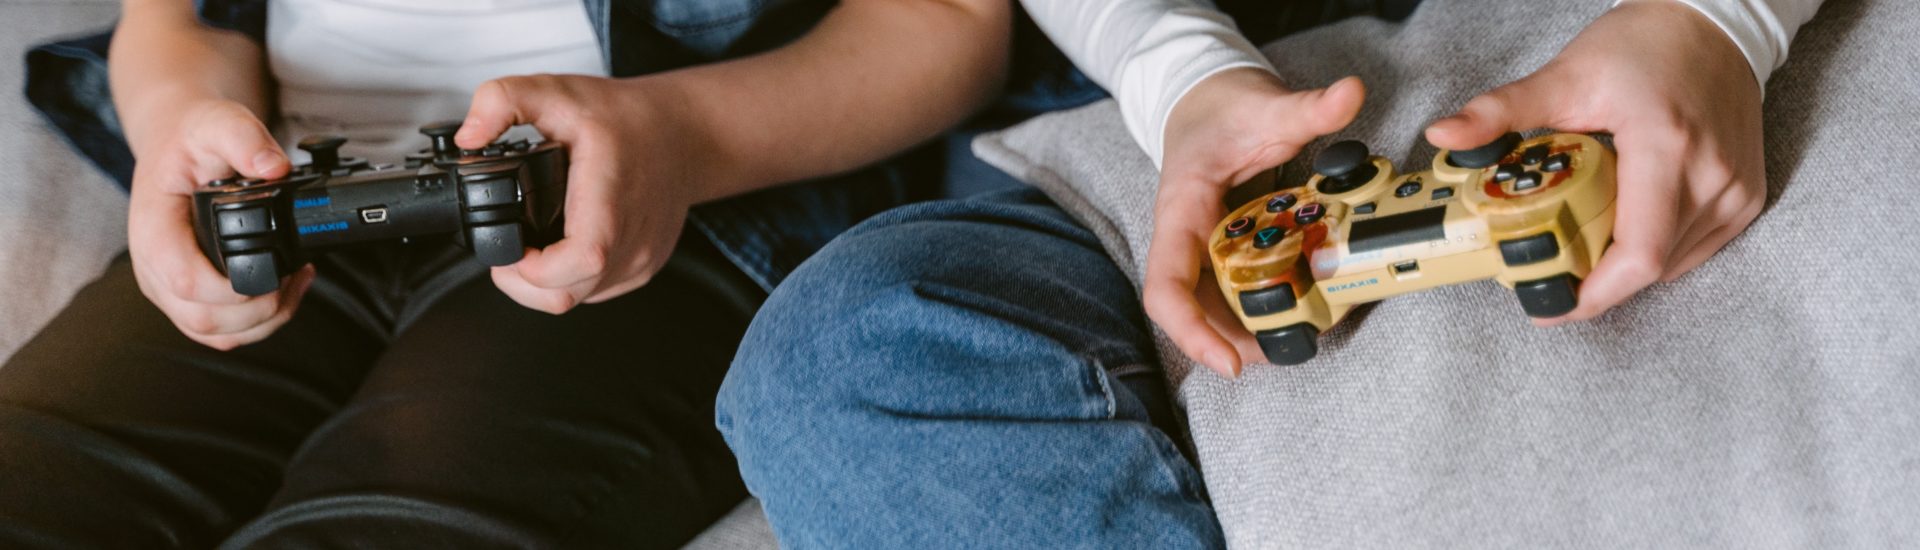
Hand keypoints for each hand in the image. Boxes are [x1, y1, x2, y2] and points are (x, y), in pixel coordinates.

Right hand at [127, 98, 315, 349]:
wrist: (176, 144)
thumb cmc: (192, 138)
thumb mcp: (218, 122)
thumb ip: (244, 139)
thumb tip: (274, 167)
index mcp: (152, 229)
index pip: (184, 280)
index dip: (232, 289)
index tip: (275, 273)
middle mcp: (154, 266)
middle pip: (202, 318)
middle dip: (259, 310)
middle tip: (296, 277)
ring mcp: (168, 286)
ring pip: (214, 333)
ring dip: (264, 320)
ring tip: (296, 282)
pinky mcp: (187, 296)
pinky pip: (220, 332)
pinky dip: (257, 322)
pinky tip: (285, 290)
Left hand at [456, 75, 701, 313]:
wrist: (684, 135)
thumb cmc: (626, 118)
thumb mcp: (557, 91)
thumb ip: (502, 101)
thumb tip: (468, 136)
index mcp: (609, 197)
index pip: (581, 259)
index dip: (533, 269)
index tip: (510, 248)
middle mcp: (631, 237)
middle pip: (566, 294)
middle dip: (521, 282)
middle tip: (506, 249)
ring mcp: (640, 258)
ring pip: (578, 298)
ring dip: (544, 283)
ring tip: (531, 248)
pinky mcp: (644, 268)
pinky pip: (595, 291)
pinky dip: (569, 279)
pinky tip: (562, 247)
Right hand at [1146, 69, 1364, 376]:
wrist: (1204, 102)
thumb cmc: (1222, 110)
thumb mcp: (1265, 108)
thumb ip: (1308, 107)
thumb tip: (1352, 93)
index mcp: (1180, 212)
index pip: (1166, 287)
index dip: (1192, 331)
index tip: (1231, 362)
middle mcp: (1184, 240)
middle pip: (1193, 311)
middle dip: (1232, 343)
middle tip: (1285, 353)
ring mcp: (1201, 249)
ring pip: (1212, 307)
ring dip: (1247, 332)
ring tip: (1295, 341)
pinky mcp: (1221, 251)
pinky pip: (1233, 291)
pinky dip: (1262, 306)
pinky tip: (1298, 311)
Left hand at [1425, 0, 1765, 325]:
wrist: (1713, 24)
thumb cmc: (1644, 45)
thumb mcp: (1566, 75)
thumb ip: (1501, 110)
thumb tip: (1444, 135)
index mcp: (1667, 145)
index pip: (1638, 251)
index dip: (1595, 292)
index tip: (1552, 303)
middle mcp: (1712, 175)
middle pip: (1649, 265)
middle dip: (1596, 276)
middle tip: (1551, 263)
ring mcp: (1736, 190)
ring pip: (1672, 265)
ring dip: (1625, 263)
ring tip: (1586, 232)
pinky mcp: (1746, 197)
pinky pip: (1695, 249)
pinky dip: (1656, 248)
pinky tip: (1626, 220)